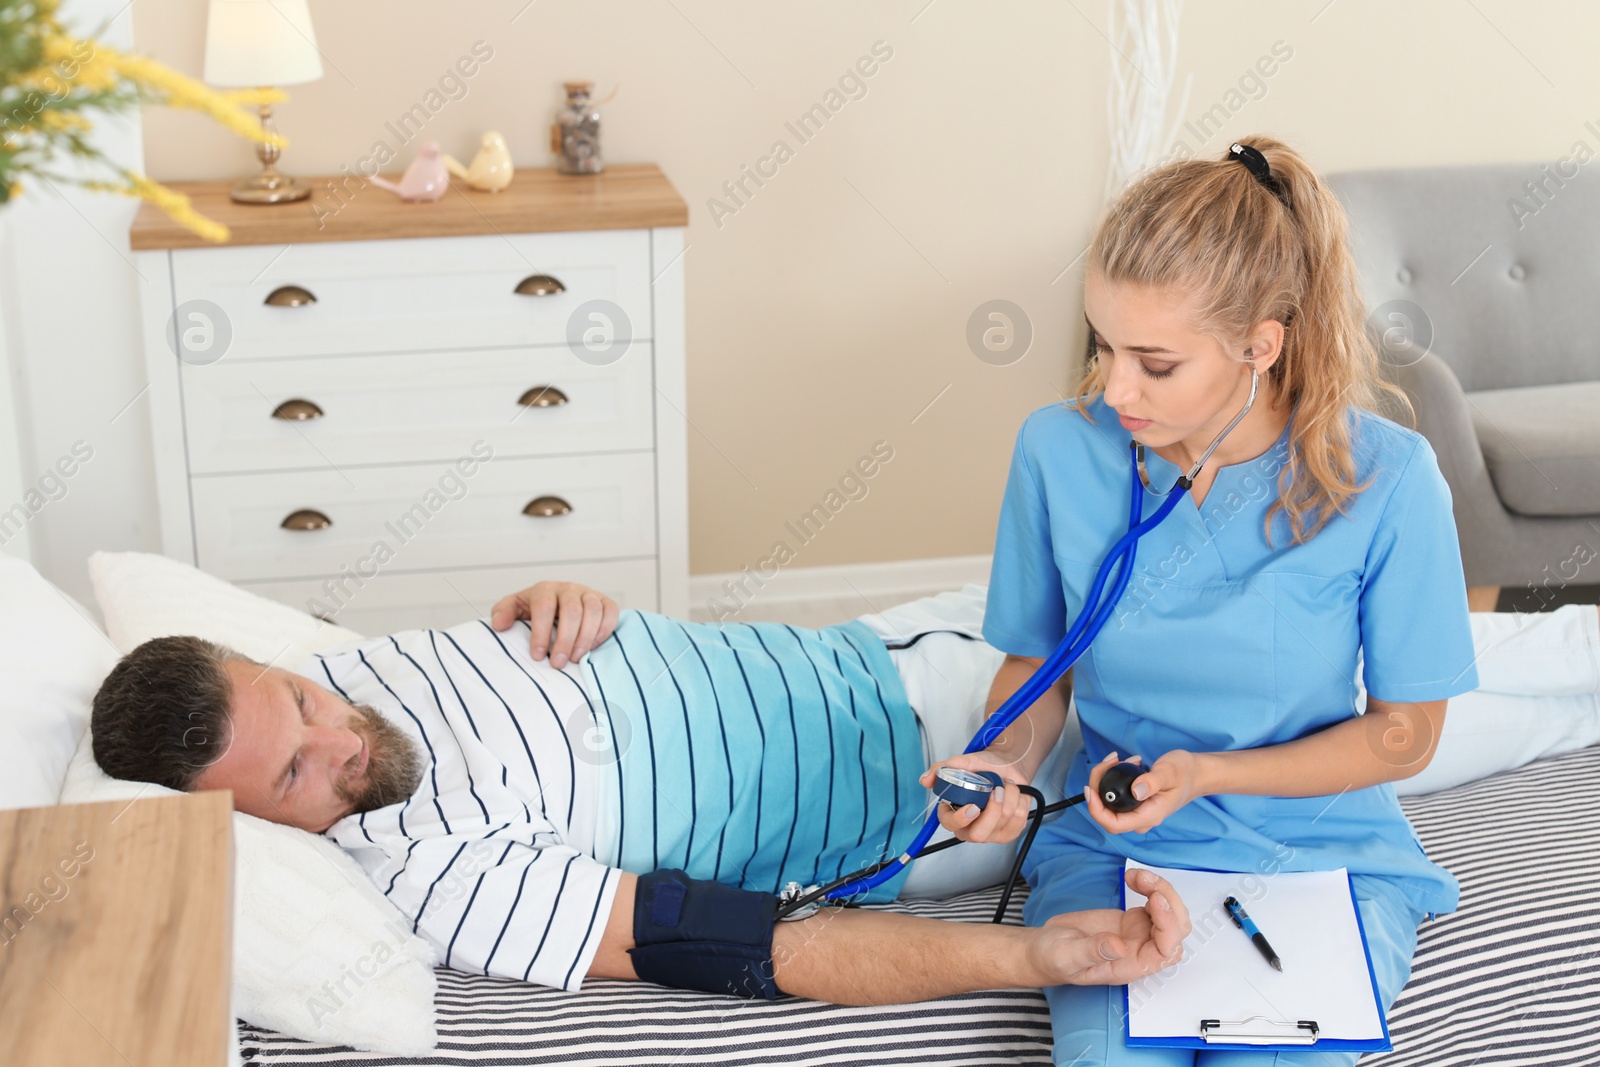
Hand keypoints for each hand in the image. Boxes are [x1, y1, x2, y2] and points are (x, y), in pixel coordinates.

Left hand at [490, 581, 618, 667]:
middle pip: (571, 611)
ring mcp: (589, 593)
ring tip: (575, 659)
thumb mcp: (516, 608)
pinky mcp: (605, 601)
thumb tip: (499, 624)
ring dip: (585, 638)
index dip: (541, 632)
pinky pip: (611, 612)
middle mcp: (569, 588)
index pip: (544, 606)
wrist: (559, 603)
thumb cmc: (536, 610)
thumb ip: (504, 612)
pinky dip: (604, 630)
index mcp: (545, 589)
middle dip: (565, 640)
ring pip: (593, 611)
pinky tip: (593, 647)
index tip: (538, 656)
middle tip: (558, 663)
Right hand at [918, 751, 1032, 844]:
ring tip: (1005, 784)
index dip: (961, 819)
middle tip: (998, 789)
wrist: (1007, 766)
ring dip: (1009, 796)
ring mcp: (990, 833)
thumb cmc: (984, 767)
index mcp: (954, 813)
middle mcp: (970, 827)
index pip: (951, 825)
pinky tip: (1014, 794)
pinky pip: (1019, 821)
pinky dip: (1020, 801)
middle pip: (979, 834)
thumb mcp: (962, 763)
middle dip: (993, 811)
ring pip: (1002, 822)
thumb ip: (942, 769)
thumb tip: (925, 779)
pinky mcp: (1008, 833)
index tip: (973, 806)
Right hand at [1033, 867, 1188, 985]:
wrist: (1044, 948)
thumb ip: (1092, 952)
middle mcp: (1141, 951)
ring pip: (1170, 914)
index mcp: (1130, 966)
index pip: (1166, 951)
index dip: (1168, 926)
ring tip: (1136, 876)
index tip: (1154, 901)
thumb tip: (1119, 947)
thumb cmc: (1054, 959)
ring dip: (1161, 890)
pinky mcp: (1132, 920)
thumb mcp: (1067, 956)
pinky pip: (1155, 903)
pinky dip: (1151, 887)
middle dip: (1170, 902)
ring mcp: (1139, 934)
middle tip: (1145, 881)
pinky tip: (1132, 878)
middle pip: (1176, 931)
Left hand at [1083, 749, 1199, 834]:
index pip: (1114, 824)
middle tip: (1110, 761)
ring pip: (1109, 802)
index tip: (1090, 790)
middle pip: (1106, 812)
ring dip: (1106, 778)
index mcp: (1149, 816)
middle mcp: (1140, 818)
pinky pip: (1115, 795)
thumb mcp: (1170, 773)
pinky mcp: (1135, 803)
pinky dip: (1113, 777)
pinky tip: (1126, 762)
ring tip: (1121, 758)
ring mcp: (1137, 812)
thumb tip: (1136, 792)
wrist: (1196, 774)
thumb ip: (1153, 782)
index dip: (1096, 811)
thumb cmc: (1185, 774)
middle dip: (1099, 785)